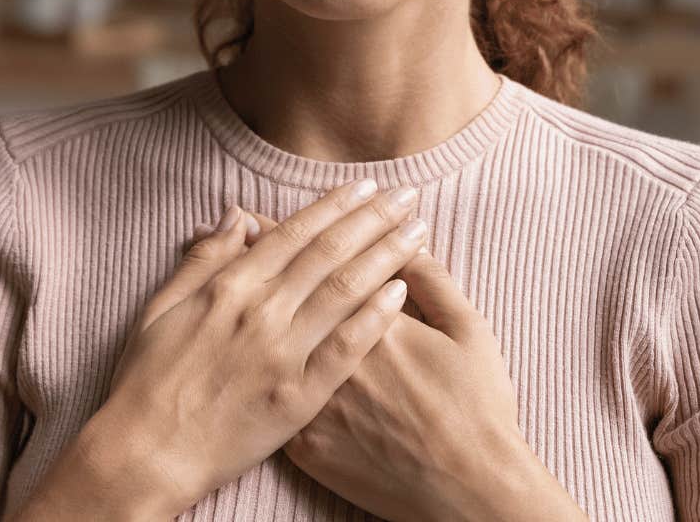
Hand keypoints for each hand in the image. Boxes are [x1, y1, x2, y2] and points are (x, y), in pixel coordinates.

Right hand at [89, 180, 426, 513]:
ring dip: (387, 255)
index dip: (336, 205)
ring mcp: (282, 353)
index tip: (368, 186)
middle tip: (409, 196)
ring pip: (345, 291)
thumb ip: (204, 258)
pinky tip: (402, 294)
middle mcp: (261, 311)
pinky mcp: (298, 397)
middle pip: (331, 252)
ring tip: (418, 231)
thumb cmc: (147, 381)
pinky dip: (374, 317)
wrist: (145, 453)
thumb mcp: (162, 307)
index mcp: (229, 286)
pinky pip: (346, 349)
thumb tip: (237, 215)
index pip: (296, 232)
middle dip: (375, 218)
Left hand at [227, 205, 536, 521]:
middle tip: (234, 220)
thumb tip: (407, 241)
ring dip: (242, 301)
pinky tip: (235, 345)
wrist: (466, 491)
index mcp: (371, 319)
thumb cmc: (477, 408)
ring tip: (222, 273)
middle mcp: (332, 355)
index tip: (263, 209)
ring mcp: (313, 402)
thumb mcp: (469, 331)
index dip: (288, 229)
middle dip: (255, 253)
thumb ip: (434, 281)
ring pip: (265, 341)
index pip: (318, 260)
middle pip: (282, 293)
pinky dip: (247, 364)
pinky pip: (267, 401)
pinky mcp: (305, 445)